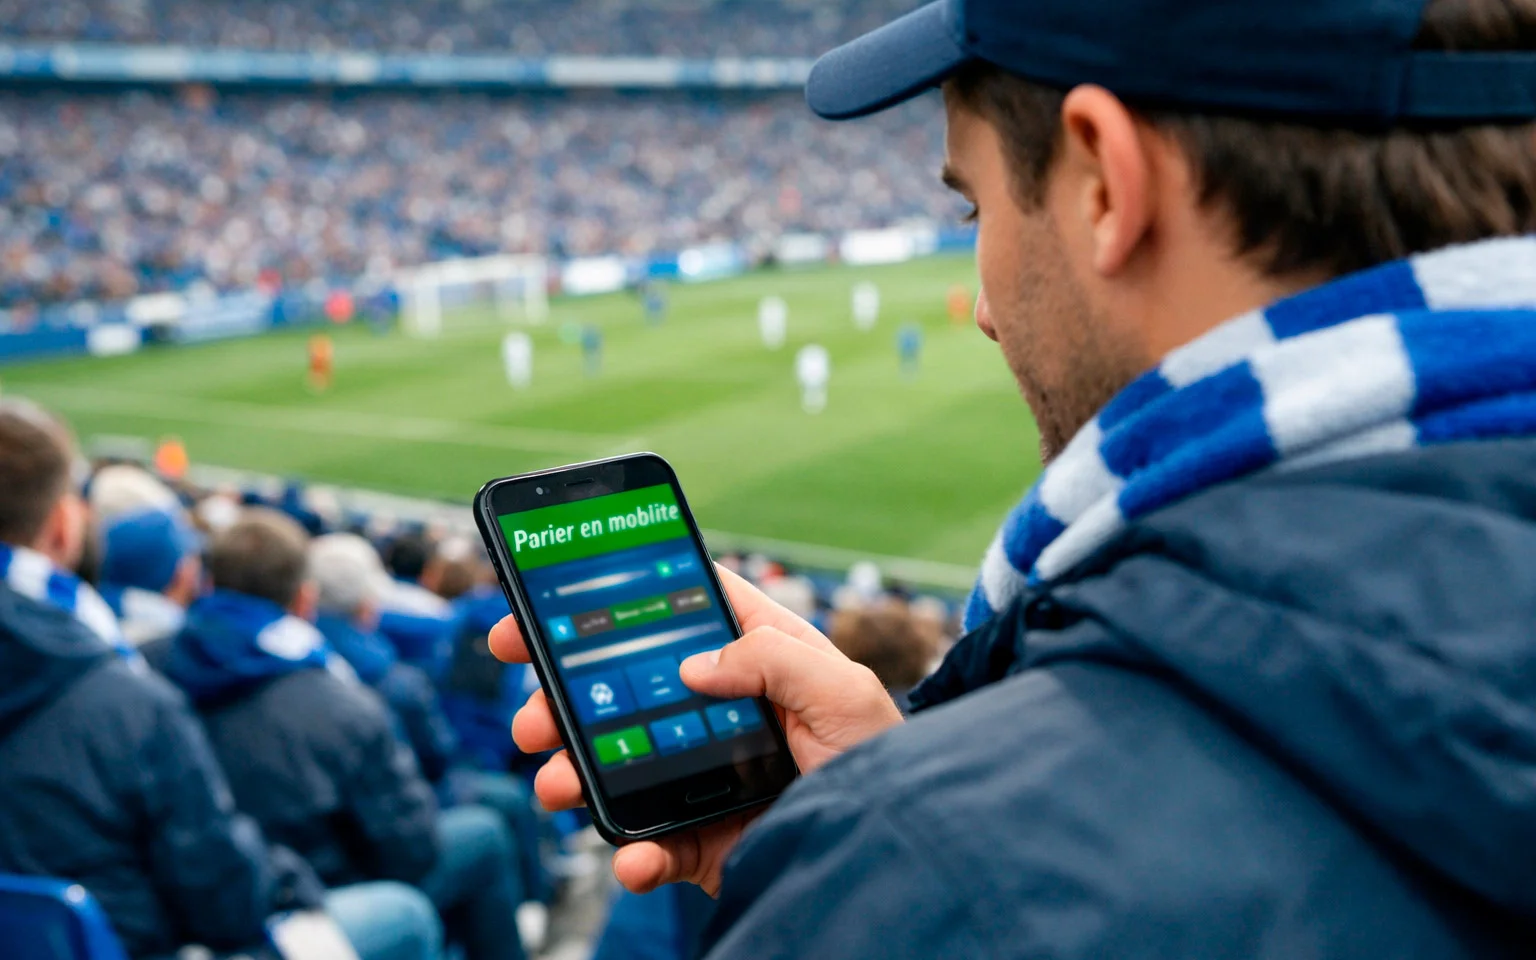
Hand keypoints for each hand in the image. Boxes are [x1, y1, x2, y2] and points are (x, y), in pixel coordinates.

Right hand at [488, 564, 902, 894]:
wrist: (890, 864)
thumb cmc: (887, 764)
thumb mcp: (844, 689)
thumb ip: (773, 657)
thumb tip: (692, 666)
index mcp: (755, 659)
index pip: (671, 613)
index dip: (607, 602)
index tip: (542, 605)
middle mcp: (718, 713)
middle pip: (621, 693)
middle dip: (561, 701)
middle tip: (533, 714)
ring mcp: (703, 778)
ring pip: (615, 769)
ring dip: (573, 775)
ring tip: (557, 783)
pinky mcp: (702, 841)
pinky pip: (651, 847)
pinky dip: (633, 855)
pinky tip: (634, 856)